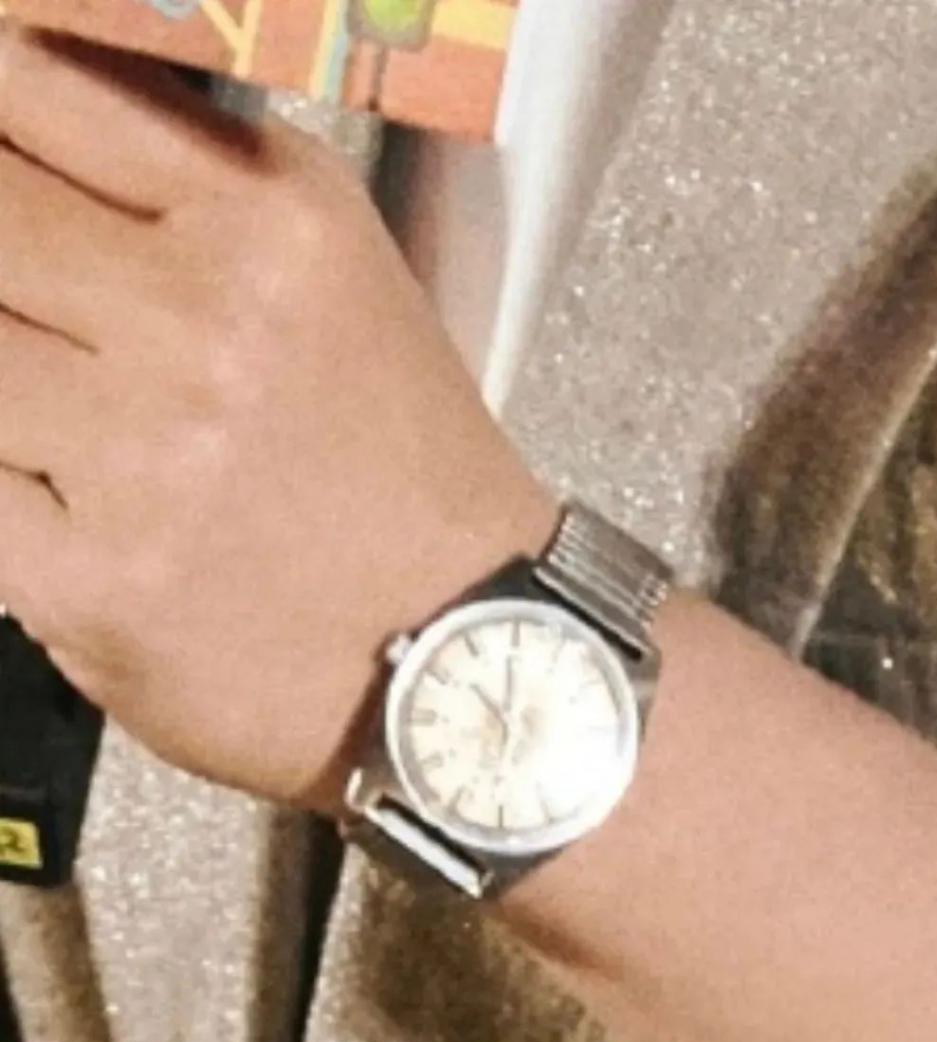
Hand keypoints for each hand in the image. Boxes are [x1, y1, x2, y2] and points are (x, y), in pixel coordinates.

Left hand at [0, 31, 553, 811]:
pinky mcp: (92, 580)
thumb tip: (39, 147)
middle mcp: (208, 321)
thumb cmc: (408, 470)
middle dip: (2, 254)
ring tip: (75, 407)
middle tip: (55, 317)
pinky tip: (61, 492)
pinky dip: (5, 479)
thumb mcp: (337, 280)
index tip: (5, 160)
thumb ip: (198, 194)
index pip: (44, 87)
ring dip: (9, 378)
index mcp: (277, 220)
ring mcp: (143, 454)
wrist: (466, 636)